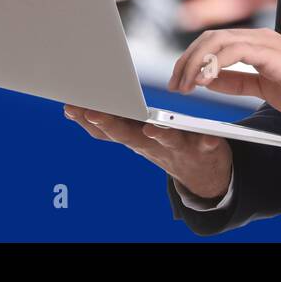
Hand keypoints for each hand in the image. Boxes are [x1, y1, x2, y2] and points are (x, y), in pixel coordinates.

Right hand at [62, 104, 232, 201]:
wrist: (203, 176)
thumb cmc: (163, 146)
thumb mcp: (133, 136)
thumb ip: (108, 125)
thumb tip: (71, 110)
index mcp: (135, 137)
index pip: (107, 130)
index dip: (88, 119)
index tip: (70, 106)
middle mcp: (152, 145)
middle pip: (129, 136)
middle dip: (110, 125)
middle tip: (94, 112)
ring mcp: (178, 148)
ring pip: (166, 141)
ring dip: (158, 135)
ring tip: (150, 127)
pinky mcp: (204, 147)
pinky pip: (206, 144)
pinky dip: (207, 141)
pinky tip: (210, 137)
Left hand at [167, 28, 280, 118]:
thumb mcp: (263, 87)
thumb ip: (237, 81)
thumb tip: (208, 80)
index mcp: (256, 44)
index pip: (214, 42)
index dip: (192, 60)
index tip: (179, 82)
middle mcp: (257, 37)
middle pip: (210, 38)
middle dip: (186, 61)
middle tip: (175, 85)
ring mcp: (264, 41)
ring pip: (217, 41)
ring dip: (195, 63)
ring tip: (185, 85)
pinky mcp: (271, 52)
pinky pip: (234, 51)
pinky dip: (213, 63)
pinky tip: (204, 80)